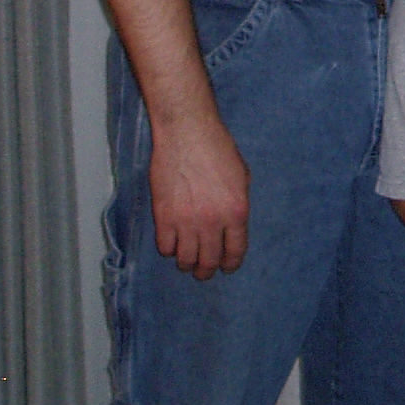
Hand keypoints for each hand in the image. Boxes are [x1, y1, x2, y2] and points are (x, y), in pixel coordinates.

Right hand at [147, 118, 250, 279]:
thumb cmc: (217, 148)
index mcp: (236, 212)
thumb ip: (237, 204)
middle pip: (209, 262)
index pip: (235, 252)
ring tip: (186, 260)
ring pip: (185, 259)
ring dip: (187, 263)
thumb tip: (231, 223)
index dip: (231, 264)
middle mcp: (212, 222)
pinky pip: (165, 247)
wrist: (187, 133)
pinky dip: (168, 249)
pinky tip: (171, 242)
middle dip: (207, 271)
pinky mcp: (163, 216)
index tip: (226, 267)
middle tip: (203, 271)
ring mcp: (186, 222)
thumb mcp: (241, 176)